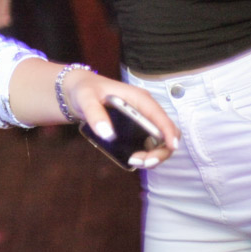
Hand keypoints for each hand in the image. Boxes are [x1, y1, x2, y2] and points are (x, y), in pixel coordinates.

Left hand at [61, 69, 180, 167]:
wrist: (79, 91)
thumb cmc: (85, 90)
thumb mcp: (85, 98)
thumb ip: (94, 114)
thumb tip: (107, 135)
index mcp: (139, 98)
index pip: (160, 115)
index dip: (169, 131)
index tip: (171, 147)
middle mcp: (145, 110)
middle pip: (166, 132)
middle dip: (160, 150)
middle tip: (141, 161)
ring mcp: (142, 121)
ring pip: (159, 141)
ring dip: (153, 155)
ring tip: (134, 161)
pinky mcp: (136, 130)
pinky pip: (148, 145)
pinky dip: (145, 154)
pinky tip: (132, 159)